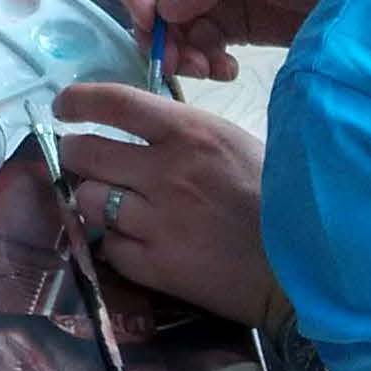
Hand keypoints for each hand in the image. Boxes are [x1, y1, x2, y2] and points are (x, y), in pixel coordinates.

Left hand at [56, 83, 275, 328]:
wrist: (308, 269)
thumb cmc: (281, 198)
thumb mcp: (235, 144)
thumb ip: (184, 135)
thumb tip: (135, 128)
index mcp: (191, 133)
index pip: (114, 102)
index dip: (77, 101)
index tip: (63, 107)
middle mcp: (166, 172)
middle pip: (83, 152)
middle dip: (76, 154)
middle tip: (86, 162)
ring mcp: (157, 222)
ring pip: (85, 200)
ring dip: (91, 200)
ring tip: (112, 205)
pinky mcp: (155, 266)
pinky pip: (108, 246)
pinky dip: (115, 243)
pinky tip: (136, 241)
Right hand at [119, 0, 365, 79]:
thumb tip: (162, 10)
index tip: (148, 21)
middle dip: (161, 29)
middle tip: (176, 60)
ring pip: (173, 24)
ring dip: (182, 50)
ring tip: (207, 69)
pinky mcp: (231, 20)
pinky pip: (198, 43)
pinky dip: (203, 60)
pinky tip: (225, 69)